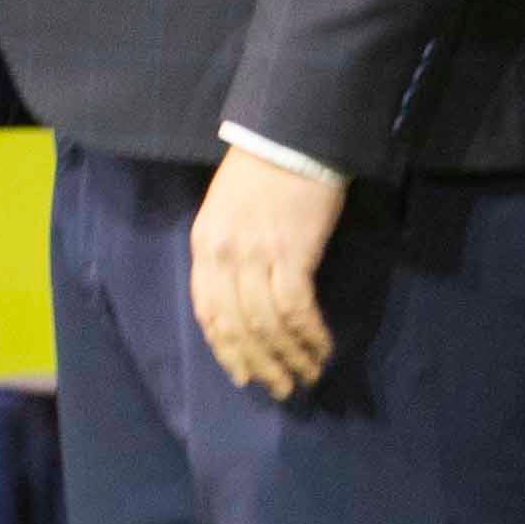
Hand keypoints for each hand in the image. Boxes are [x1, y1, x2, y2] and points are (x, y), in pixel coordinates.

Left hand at [186, 145, 346, 401]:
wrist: (290, 135)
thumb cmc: (261, 171)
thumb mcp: (225, 212)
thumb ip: (226, 254)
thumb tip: (242, 299)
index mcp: (202, 246)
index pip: (206, 313)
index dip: (225, 350)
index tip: (243, 375)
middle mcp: (223, 256)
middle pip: (236, 326)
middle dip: (259, 363)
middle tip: (280, 388)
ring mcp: (255, 255)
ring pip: (266, 324)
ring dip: (289, 355)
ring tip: (307, 375)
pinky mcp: (292, 252)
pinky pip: (296, 308)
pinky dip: (309, 333)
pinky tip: (322, 347)